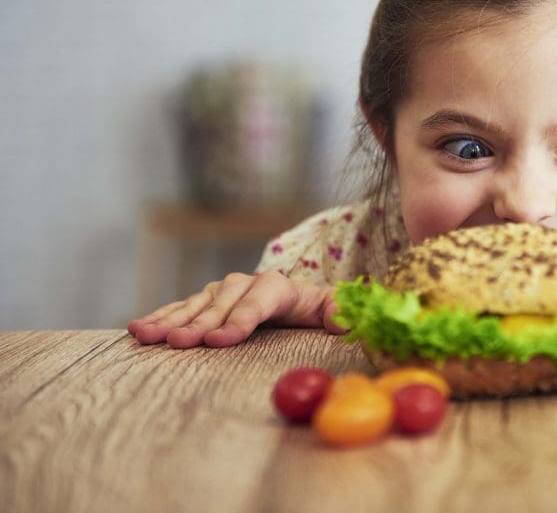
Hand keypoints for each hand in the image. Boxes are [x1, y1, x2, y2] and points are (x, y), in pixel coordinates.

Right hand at [127, 271, 342, 347]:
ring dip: (170, 321)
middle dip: (199, 325)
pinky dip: (160, 318)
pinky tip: (139, 329)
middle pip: (221, 306)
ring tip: (148, 336)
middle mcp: (245, 284)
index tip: (219, 341)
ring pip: (195, 306)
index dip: (238, 321)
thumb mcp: (336, 311)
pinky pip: (180, 309)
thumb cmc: (317, 311)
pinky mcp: (205, 301)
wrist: (301, 301)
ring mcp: (222, 291)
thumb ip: (341, 313)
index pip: (257, 303)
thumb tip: (345, 320)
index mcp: (278, 287)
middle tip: (178, 343)